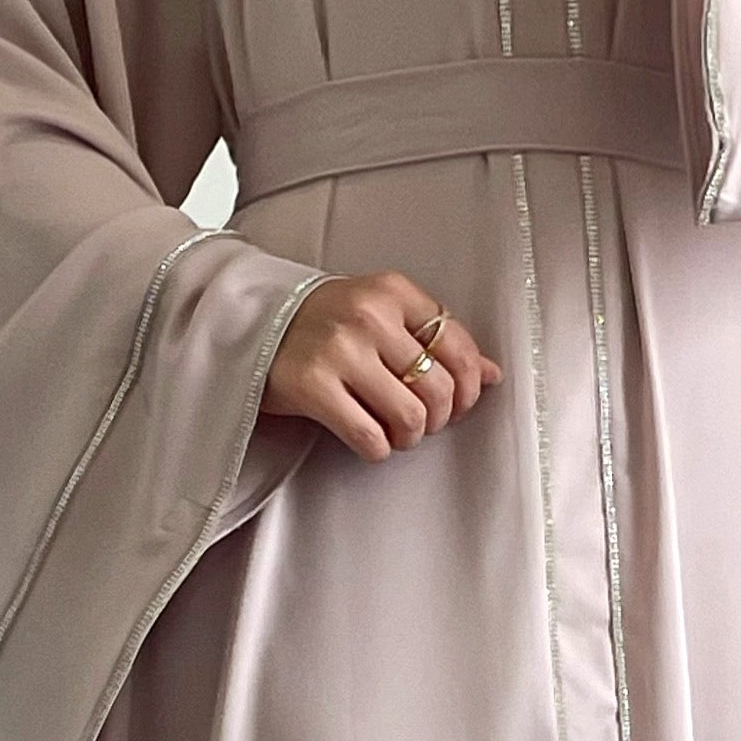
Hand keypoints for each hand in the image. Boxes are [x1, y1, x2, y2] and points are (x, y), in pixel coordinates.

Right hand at [261, 270, 502, 462]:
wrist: (248, 325)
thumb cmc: (321, 324)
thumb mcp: (380, 315)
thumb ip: (434, 339)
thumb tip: (493, 374)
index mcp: (392, 291)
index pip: (458, 346)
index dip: (469, 387)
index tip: (458, 404)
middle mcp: (368, 314)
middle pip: (439, 387)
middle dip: (438, 418)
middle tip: (420, 423)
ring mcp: (338, 349)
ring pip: (410, 416)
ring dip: (409, 437)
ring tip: (394, 433)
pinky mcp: (311, 386)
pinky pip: (371, 438)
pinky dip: (378, 449)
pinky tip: (368, 439)